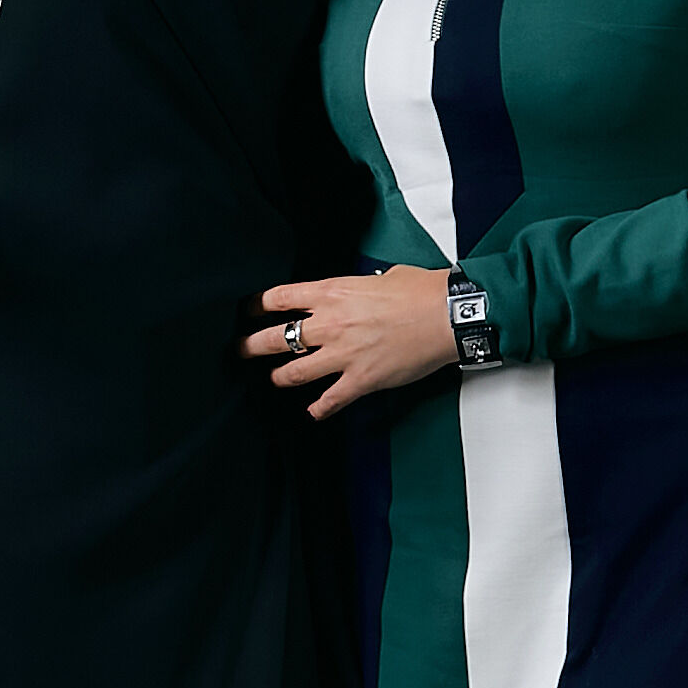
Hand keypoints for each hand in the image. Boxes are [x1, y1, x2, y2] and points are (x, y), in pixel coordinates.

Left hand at [242, 268, 454, 415]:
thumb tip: (359, 291)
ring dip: (278, 377)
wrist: (446, 315)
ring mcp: (343, 354)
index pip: (279, 298)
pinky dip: (319, 408)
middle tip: (241, 350)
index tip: (248, 311)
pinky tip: (313, 411)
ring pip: (293, 372)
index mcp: (333, 293)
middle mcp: (330, 324)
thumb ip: (359, 287)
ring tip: (273, 379)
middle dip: (251, 346)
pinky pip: (330, 399)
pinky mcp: (361, 379)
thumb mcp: (381, 277)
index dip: (257, 306)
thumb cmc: (421, 293)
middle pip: (275, 338)